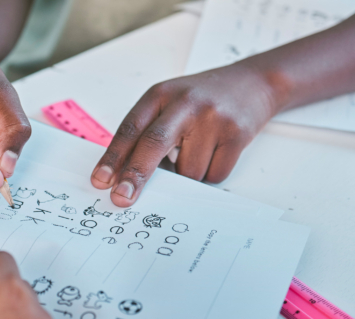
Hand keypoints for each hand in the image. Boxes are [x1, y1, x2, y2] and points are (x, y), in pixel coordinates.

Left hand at [91, 64, 276, 206]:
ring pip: (187, 171)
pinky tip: (215, 152)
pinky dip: (209, 174)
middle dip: (135, 175)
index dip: (112, 157)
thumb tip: (128, 177)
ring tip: (198, 149)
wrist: (254, 83)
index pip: (130, 128)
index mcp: (160, 95)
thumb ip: (148, 132)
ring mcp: (212, 118)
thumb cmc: (202, 99)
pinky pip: (213, 175)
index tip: (100, 180)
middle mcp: (185, 104)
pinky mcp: (236, 134)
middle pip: (154, 144)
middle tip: (121, 198)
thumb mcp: (169, 103)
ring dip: (186, 175)